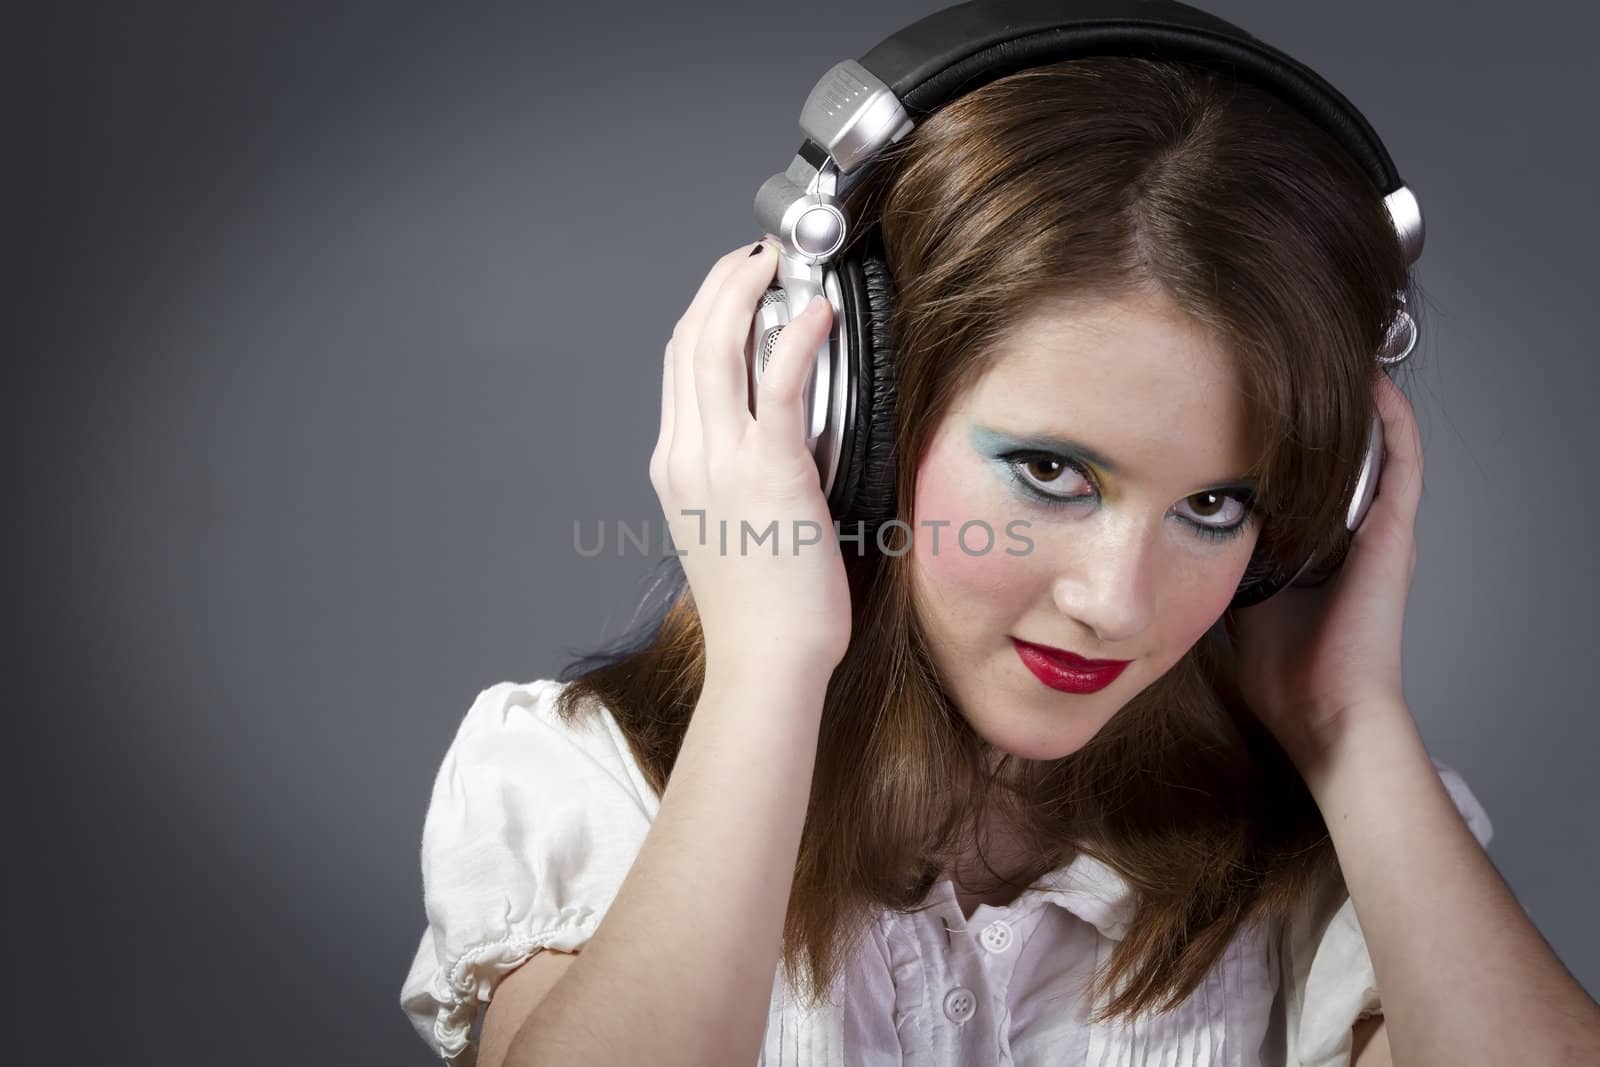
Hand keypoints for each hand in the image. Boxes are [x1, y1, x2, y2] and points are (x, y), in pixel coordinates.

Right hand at [649, 238, 851, 674]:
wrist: (765, 660)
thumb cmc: (759, 611)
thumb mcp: (725, 531)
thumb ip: (729, 481)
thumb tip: (761, 451)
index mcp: (674, 467)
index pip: (677, 367)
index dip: (704, 314)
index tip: (733, 288)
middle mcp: (687, 454)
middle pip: (690, 341)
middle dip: (722, 284)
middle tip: (757, 257)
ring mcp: (721, 459)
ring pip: (720, 346)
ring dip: (750, 290)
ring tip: (779, 264)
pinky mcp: (770, 469)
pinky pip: (778, 382)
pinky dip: (797, 336)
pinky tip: (819, 312)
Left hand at [1225, 373, 1423, 765]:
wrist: (1322, 713)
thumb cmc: (1284, 673)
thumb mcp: (1235, 596)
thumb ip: (1218, 560)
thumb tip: (1169, 531)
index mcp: (1320, 542)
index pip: (1307, 469)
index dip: (1286, 427)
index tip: (1250, 384)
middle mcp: (1354, 529)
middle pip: (1342, 448)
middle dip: (1320, 402)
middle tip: (1289, 352)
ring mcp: (1378, 529)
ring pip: (1376, 443)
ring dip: (1357, 398)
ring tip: (1335, 347)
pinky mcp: (1393, 534)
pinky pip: (1402, 462)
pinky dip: (1390, 420)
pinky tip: (1371, 383)